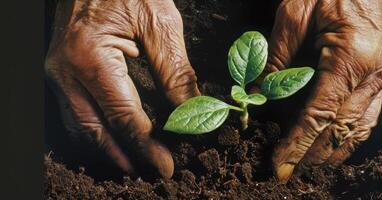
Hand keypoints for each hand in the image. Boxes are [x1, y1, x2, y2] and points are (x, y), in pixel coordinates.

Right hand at [45, 0, 199, 177]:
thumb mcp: (160, 23)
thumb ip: (175, 71)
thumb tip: (193, 111)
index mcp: (90, 58)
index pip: (124, 116)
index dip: (147, 145)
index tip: (167, 166)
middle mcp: (65, 70)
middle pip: (97, 130)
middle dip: (127, 156)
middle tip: (153, 173)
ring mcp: (57, 71)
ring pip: (81, 126)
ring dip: (108, 149)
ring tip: (134, 165)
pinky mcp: (61, 69)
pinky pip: (76, 111)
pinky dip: (96, 130)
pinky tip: (113, 138)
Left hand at [268, 0, 381, 182]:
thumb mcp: (295, 12)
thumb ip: (277, 56)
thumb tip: (258, 93)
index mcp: (352, 56)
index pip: (320, 114)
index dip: (298, 143)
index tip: (280, 164)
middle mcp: (374, 71)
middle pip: (341, 128)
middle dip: (313, 154)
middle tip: (287, 169)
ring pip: (359, 127)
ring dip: (333, 149)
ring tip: (307, 162)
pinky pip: (368, 113)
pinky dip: (347, 132)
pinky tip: (330, 140)